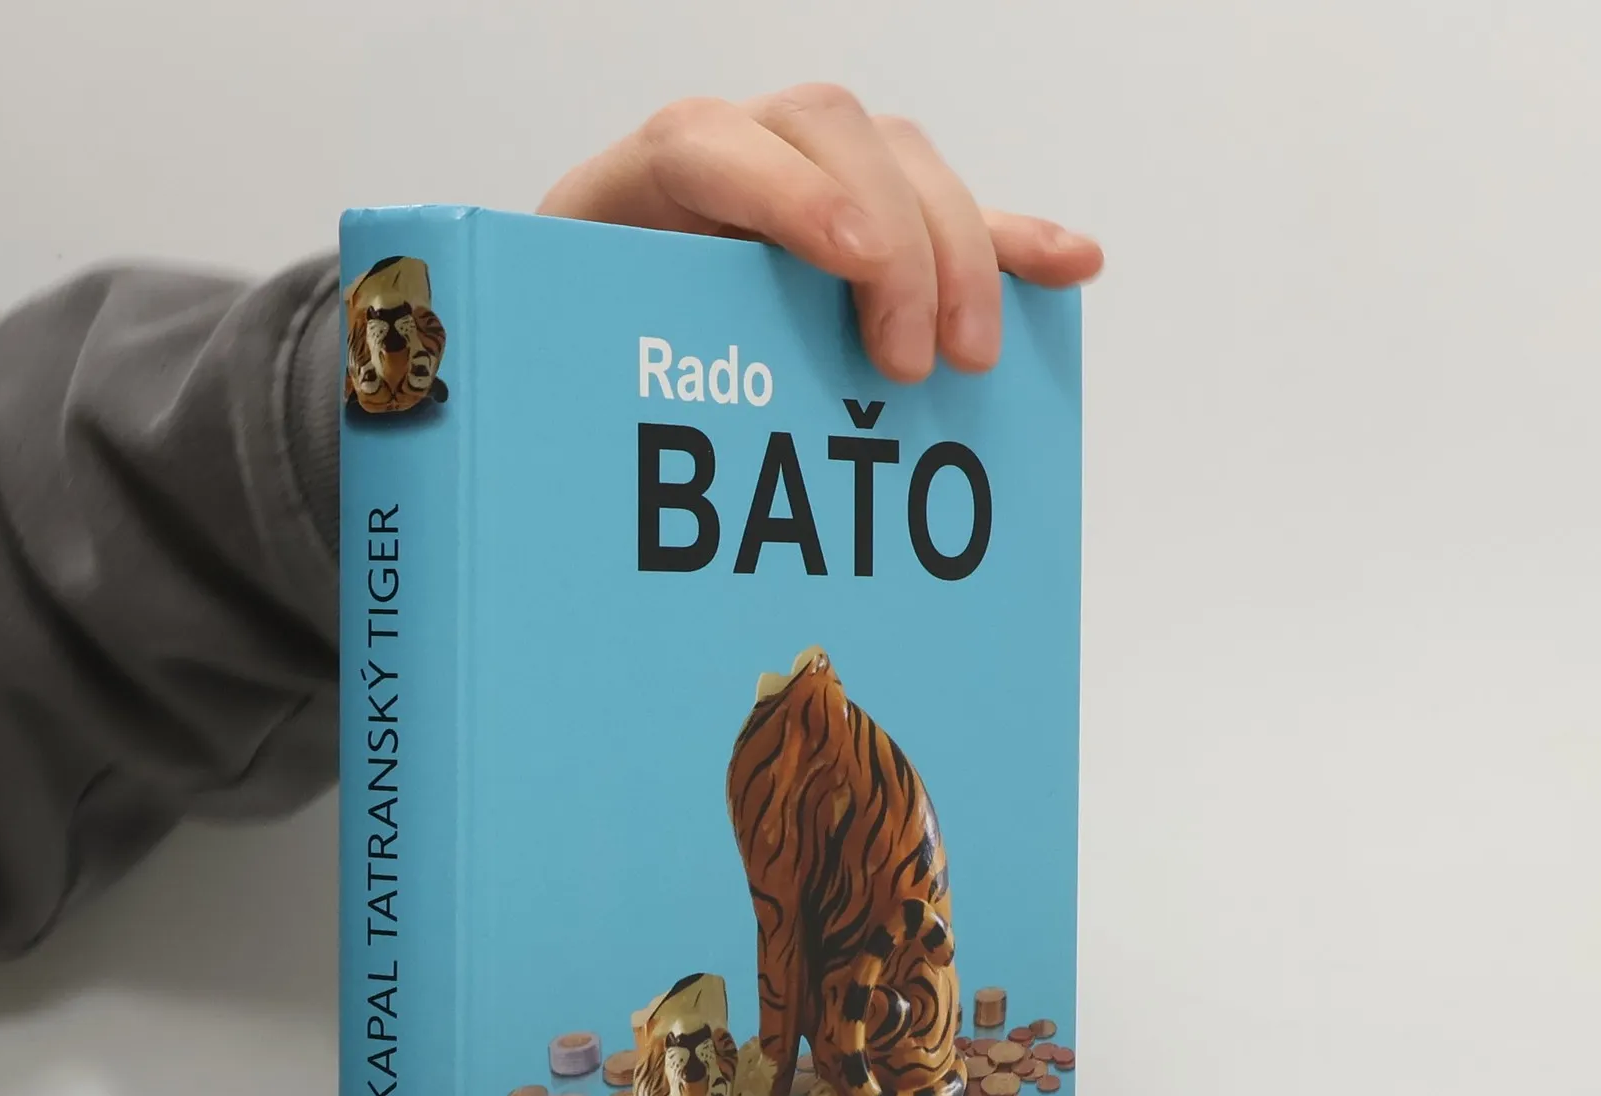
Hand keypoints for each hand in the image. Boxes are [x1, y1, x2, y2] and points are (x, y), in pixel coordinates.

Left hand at [538, 83, 1102, 384]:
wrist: (581, 353)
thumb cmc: (572, 370)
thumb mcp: (549, 371)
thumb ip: (555, 383)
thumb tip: (529, 457)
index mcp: (631, 187)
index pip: (706, 144)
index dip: (787, 192)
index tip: (852, 265)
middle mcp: (728, 157)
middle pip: (833, 134)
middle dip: (898, 241)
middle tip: (918, 363)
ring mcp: (807, 179)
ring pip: (902, 160)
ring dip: (962, 249)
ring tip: (976, 356)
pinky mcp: (869, 221)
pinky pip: (953, 211)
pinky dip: (1013, 239)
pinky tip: (1071, 266)